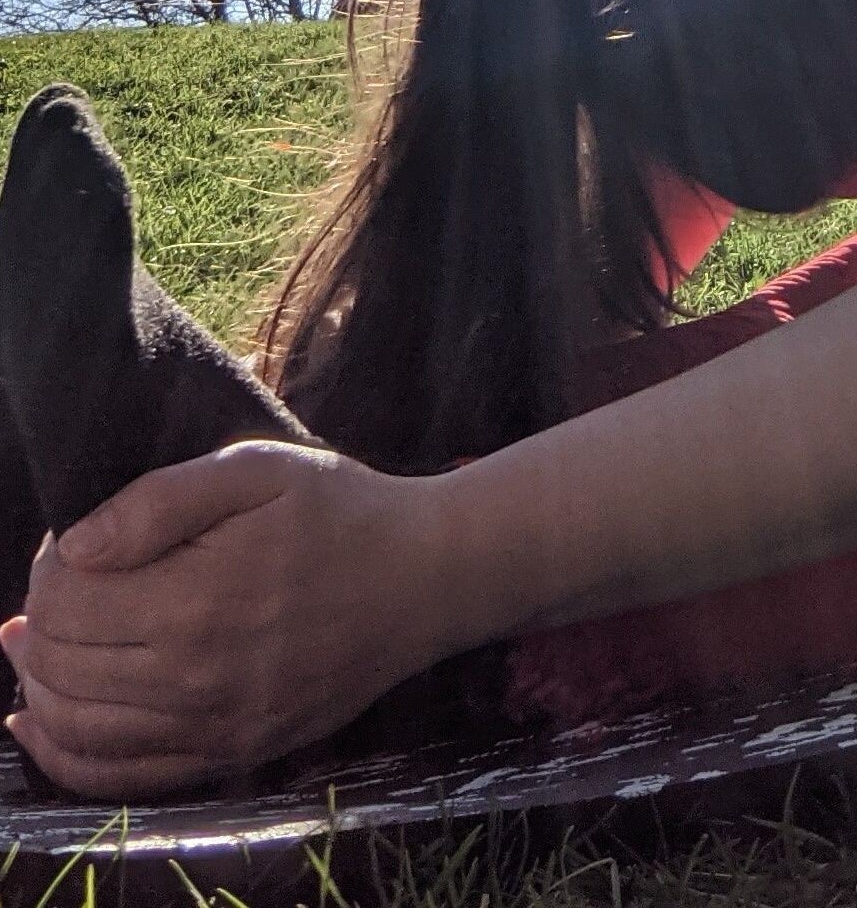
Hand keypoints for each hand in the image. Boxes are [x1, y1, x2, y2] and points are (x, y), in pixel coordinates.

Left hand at [1, 441, 453, 798]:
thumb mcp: (260, 470)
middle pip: (61, 664)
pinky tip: (40, 721)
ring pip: (77, 725)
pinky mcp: (236, 752)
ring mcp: (218, 725)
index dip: (49, 568)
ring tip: (38, 645)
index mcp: (198, 600)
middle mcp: (198, 677)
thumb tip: (75, 546)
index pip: (64, 602)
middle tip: (64, 586)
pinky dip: (64, 755)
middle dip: (39, 622)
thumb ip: (160, 498)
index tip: (74, 545)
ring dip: (39, 684)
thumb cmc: (346, 513)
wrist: (429, 578)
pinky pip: (121, 775)